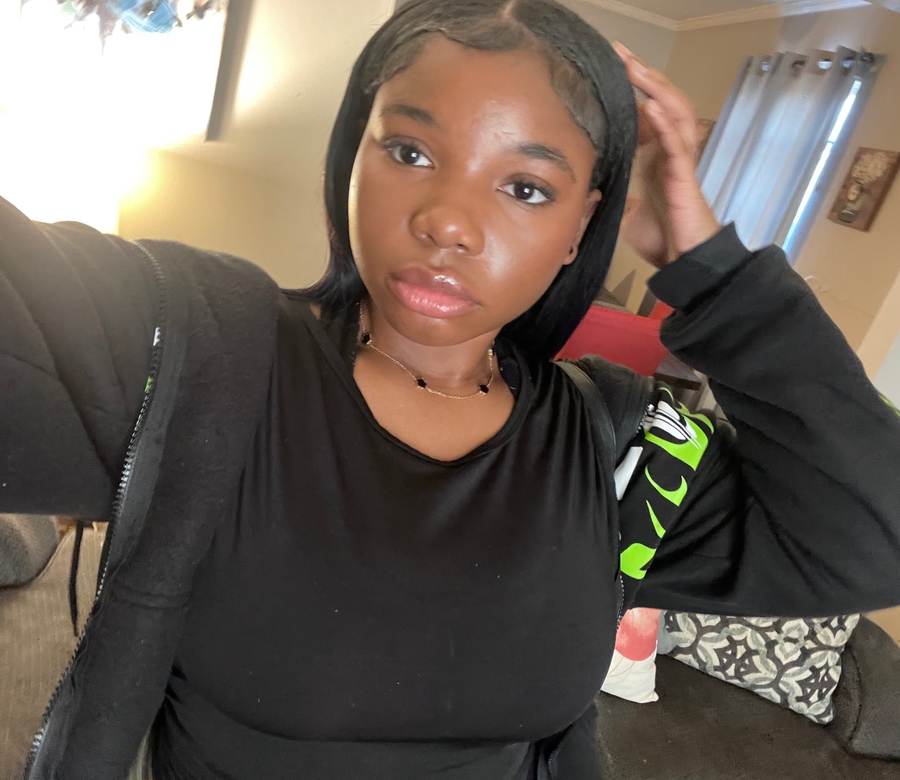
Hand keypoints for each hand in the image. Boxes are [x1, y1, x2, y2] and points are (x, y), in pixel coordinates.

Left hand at [612, 42, 720, 267]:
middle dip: (642, 75)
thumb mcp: (627, 211)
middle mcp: (670, 152)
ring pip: (674, 112)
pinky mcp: (686, 176)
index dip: (632, 88)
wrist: (684, 263)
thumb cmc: (661, 238)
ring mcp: (680, 161)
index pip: (647, 110)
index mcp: (657, 156)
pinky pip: (677, 143)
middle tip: (620, 52)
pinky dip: (664, 122)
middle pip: (662, 100)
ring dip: (655, 88)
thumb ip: (615, 193)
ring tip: (635, 67)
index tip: (609, 68)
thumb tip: (592, 187)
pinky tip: (650, 105)